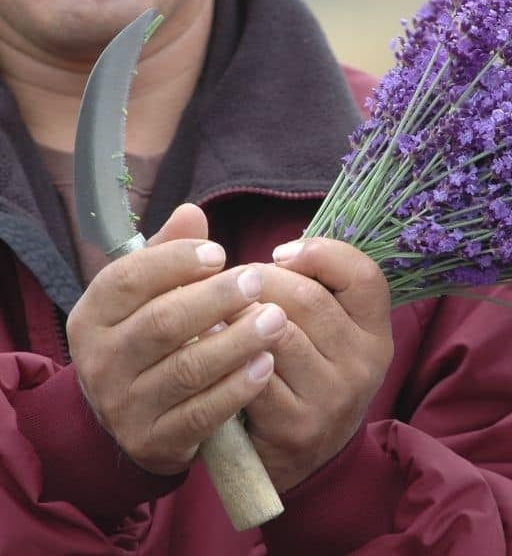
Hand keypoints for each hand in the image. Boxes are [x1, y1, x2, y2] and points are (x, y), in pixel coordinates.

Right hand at [66, 204, 285, 474]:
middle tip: (258, 281)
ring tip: (276, 320)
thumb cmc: (150, 342)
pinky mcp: (154, 442)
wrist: (132, 420)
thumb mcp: (148, 297)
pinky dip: (236, 389)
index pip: (127, 280)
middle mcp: (100, 362)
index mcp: (93, 316)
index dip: (174, 262)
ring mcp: (124, 406)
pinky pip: (201, 414)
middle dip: (214, 299)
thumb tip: (192, 212)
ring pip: (186, 370)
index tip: (220, 252)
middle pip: (162, 324)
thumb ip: (168, 255)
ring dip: (236, 342)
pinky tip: (267, 365)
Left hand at [243, 238, 393, 491]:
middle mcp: (364, 365)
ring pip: (278, 331)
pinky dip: (224, 350)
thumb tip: (278, 249)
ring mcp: (333, 397)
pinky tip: (209, 343)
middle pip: (309, 298)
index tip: (280, 253)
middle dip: (258, 280)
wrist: (304, 460)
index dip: (321, 252)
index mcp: (375, 334)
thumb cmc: (306, 378)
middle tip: (231, 282)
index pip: (365, 276)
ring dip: (237, 313)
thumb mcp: (329, 336)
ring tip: (218, 310)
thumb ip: (315, 287)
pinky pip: (253, 371)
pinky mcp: (297, 426)